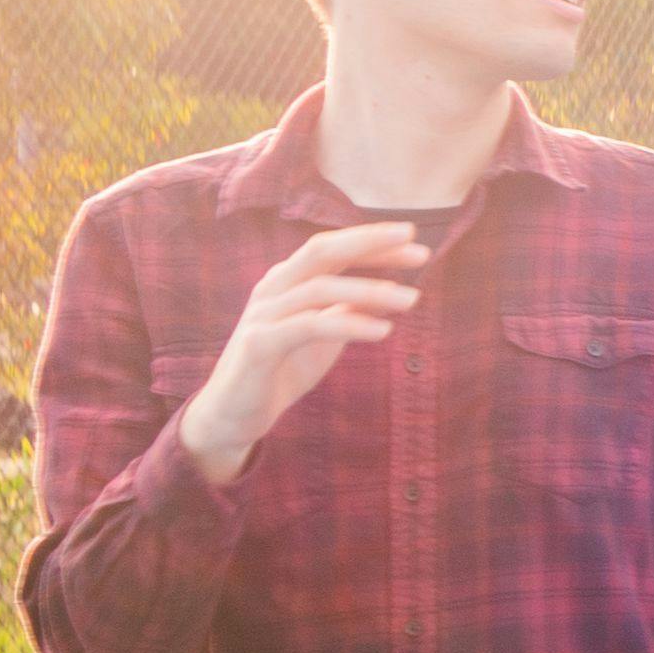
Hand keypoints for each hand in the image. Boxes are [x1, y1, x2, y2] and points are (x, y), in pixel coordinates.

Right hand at [170, 224, 430, 481]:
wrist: (234, 411)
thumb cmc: (282, 367)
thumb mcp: (324, 335)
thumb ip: (348, 310)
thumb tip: (393, 292)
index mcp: (288, 281)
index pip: (332, 249)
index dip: (371, 242)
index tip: (413, 240)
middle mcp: (273, 288)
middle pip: (321, 252)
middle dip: (369, 244)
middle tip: (419, 248)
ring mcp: (263, 313)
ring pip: (319, 288)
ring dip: (370, 291)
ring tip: (412, 299)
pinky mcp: (259, 344)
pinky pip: (309, 327)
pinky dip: (348, 325)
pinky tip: (383, 331)